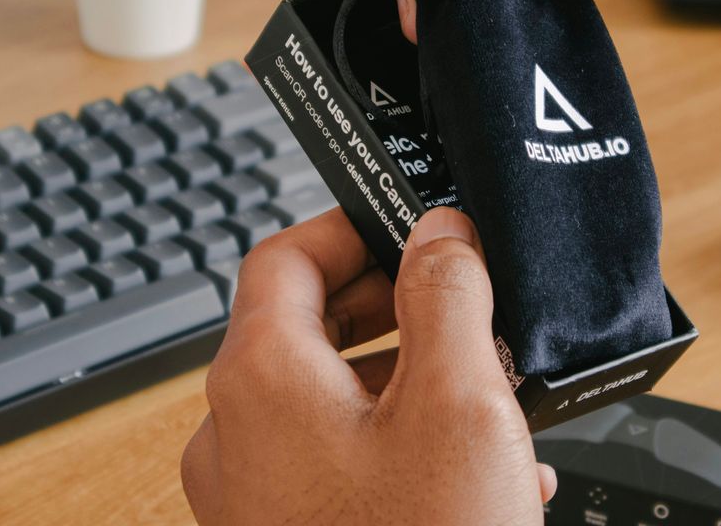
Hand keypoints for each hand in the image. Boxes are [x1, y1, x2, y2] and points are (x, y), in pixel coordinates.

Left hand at [182, 207, 556, 524]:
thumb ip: (445, 295)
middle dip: (393, 309)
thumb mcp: (457, 403)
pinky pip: (332, 461)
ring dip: (406, 378)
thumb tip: (438, 234)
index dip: (351, 228)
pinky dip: (396, 440)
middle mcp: (235, 434)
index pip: (284, 257)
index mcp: (260, 380)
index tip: (408, 225)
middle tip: (460, 307)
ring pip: (327, 398)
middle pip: (303, 326)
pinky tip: (474, 468)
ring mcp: (250, 495)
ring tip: (485, 393)